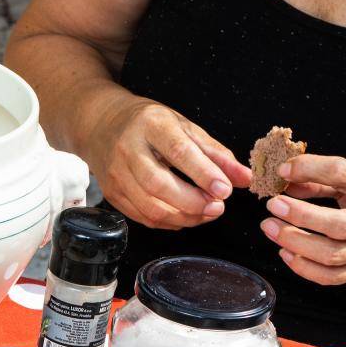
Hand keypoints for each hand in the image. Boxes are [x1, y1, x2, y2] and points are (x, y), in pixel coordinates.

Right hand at [84, 97, 251, 229]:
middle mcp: (129, 150)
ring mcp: (117, 175)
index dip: (204, 174)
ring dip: (183, 217)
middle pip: (159, 185)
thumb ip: (215, 153)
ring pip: (150, 207)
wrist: (101, 124)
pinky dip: (168, 222)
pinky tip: (184, 217)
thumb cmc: (148, 124)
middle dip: (193, 202)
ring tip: (206, 213)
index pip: (179, 152)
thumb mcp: (184, 127)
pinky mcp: (112, 194)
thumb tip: (244, 178)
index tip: (225, 190)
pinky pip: (142, 217)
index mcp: (152, 125)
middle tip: (217, 207)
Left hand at [261, 154, 345, 284]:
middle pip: (338, 224)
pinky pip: (330, 277)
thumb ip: (326, 179)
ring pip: (331, 254)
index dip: (311, 168)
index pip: (345, 174)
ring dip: (295, 242)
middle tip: (273, 204)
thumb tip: (287, 180)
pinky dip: (304, 268)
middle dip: (300, 215)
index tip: (285, 169)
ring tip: (270, 228)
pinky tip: (286, 253)